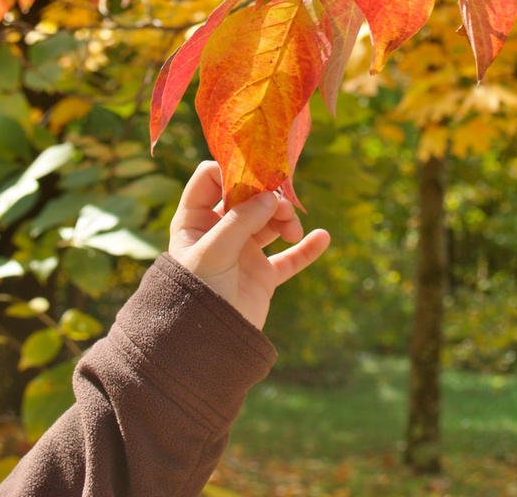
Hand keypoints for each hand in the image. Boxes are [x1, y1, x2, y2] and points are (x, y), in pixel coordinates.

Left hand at [167, 161, 329, 329]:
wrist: (205, 345)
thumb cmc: (196, 293)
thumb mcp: (212, 252)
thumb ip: (240, 221)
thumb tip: (271, 196)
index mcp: (194, 220)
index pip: (211, 179)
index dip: (232, 171)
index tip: (256, 173)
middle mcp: (218, 230)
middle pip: (248, 196)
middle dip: (267, 196)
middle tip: (280, 206)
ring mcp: (242, 251)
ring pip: (270, 221)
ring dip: (285, 219)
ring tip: (291, 232)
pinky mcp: (262, 274)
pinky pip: (289, 258)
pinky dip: (306, 248)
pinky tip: (322, 239)